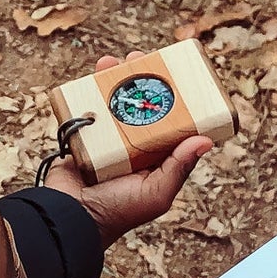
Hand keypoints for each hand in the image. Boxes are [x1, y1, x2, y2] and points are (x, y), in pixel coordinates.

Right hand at [41, 52, 212, 249]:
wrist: (70, 218)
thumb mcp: (157, 193)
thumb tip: (206, 140)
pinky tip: (91, 76)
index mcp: (154, 157)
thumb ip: (178, 167)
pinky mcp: (81, 136)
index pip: (169, 120)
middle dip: (140, 79)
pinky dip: (88, 91)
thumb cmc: (118, 211)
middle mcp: (131, 144)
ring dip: (113, 78)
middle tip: (139, 59)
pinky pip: (86, 109)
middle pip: (139, 103)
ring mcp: (105, 139)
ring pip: (112, 100)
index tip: (173, 74)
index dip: (172, 96)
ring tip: (112, 62)